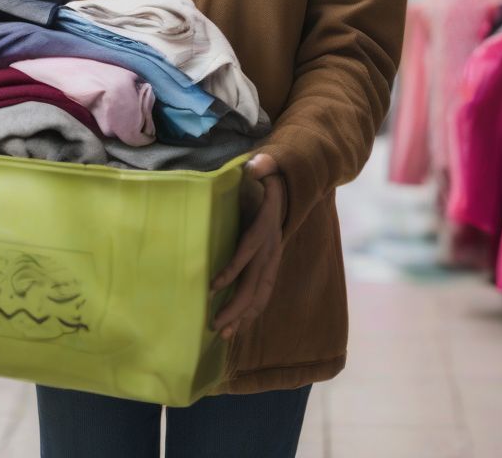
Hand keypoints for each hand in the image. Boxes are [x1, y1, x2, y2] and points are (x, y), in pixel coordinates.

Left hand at [211, 153, 285, 340]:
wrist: (288, 191)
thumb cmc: (267, 181)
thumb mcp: (266, 169)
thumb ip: (262, 167)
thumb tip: (255, 166)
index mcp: (265, 227)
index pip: (248, 251)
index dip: (233, 269)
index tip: (213, 286)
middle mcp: (271, 248)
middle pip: (254, 283)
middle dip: (236, 307)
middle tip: (215, 325)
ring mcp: (272, 260)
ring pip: (259, 294)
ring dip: (242, 316)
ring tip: (224, 335)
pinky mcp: (270, 267)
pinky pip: (262, 294)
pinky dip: (250, 312)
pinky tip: (236, 328)